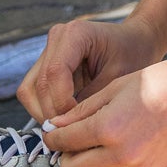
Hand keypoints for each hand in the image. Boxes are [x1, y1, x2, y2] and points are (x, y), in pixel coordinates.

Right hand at [18, 14, 161, 123]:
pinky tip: (67, 118)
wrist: (136, 40)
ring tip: (68, 127)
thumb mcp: (118, 77)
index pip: (54, 73)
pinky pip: (34, 92)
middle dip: (52, 113)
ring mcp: (49, 50)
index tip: (77, 123)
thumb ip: (91, 99)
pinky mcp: (47, 64)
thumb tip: (67, 128)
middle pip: (38, 85)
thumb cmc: (133, 54)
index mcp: (75, 33)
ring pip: (29, 91)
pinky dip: (46, 108)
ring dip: (44, 113)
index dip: (61, 104)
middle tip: (70, 133)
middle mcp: (57, 37)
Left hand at [42, 34, 166, 166]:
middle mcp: (122, 154)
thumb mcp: (117, 86)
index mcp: (110, 126)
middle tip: (68, 148)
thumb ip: (84, 109)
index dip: (53, 136)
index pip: (65, 141)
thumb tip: (56, 126)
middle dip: (63, 160)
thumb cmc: (162, 81)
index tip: (53, 133)